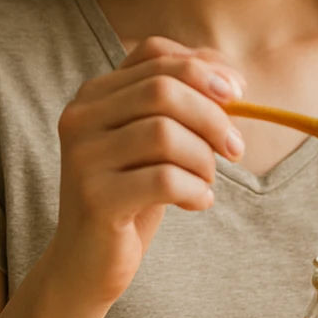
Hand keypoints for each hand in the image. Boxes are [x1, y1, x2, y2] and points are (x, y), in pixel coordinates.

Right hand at [43, 36, 244, 309]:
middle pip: (163, 91)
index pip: (154, 55)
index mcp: (95, 95)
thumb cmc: (133, 193)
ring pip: (165, 134)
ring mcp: (82, 158)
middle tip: (235, 149)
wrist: (87, 262)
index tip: (238, 95)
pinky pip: (164, 179)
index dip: (204, 68)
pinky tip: (197, 202)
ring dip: (204, 159)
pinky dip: (195, 190)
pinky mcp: (95, 198)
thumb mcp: (157, 142)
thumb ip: (182, 102)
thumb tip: (229, 77)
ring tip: (205, 181)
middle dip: (213, 117)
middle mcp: (80, 118)